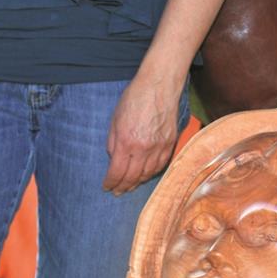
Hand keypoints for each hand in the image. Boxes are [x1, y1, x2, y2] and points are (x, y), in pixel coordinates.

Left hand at [102, 72, 180, 194]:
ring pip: (147, 174)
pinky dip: (151, 174)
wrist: (159, 85)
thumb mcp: (114, 121)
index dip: (110, 183)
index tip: (106, 187)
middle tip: (116, 192)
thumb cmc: (133, 99)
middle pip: (132, 177)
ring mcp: (159, 146)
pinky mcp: (170, 142)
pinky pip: (160, 165)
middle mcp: (144, 148)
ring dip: (137, 183)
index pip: (117, 172)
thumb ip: (113, 144)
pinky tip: (144, 176)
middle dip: (123, 187)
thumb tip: (114, 161)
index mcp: (126, 142)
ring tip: (129, 187)